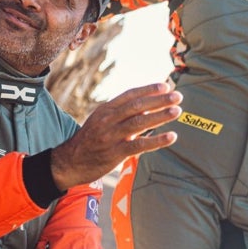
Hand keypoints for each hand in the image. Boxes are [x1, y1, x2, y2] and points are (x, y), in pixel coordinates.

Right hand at [49, 83, 180, 191]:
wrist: (70, 162)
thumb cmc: (90, 141)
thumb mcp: (101, 121)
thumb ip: (121, 114)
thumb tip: (148, 106)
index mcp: (105, 110)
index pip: (130, 95)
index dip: (148, 90)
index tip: (165, 86)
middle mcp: (108, 120)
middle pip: (137, 106)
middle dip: (159, 100)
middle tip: (177, 96)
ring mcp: (111, 136)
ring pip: (139, 122)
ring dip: (160, 115)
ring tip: (177, 111)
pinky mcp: (115, 153)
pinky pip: (139, 145)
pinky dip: (157, 140)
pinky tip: (171, 136)